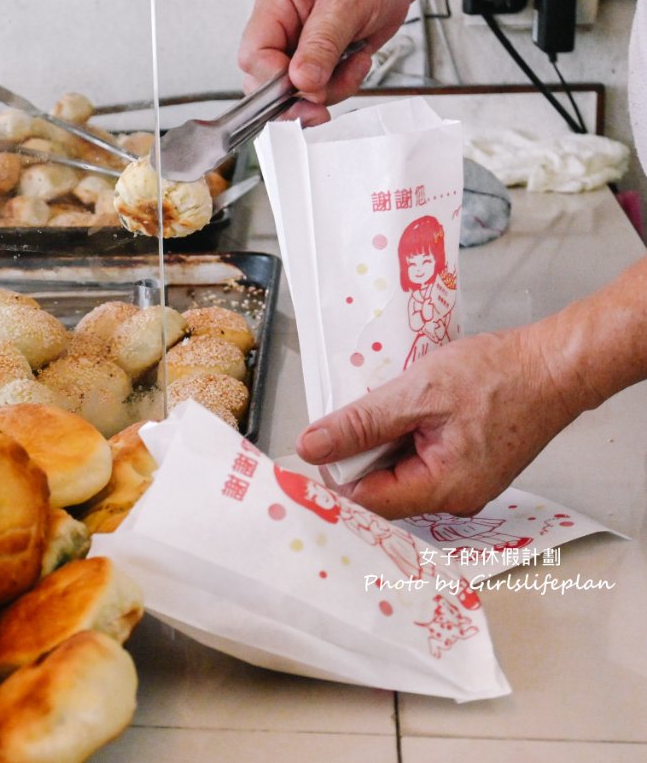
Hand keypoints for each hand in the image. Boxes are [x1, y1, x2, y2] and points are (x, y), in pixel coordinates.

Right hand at [237, 0, 420, 124]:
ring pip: (295, 94)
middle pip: (268, 83)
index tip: (302, 85)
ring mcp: (300, 51)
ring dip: (330, 90)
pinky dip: (343, 86)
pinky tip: (357, 62)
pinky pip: (320, 92)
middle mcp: (283, 32)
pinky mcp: (319, 65)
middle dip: (299, 96)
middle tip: (324, 98)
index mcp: (275, 6)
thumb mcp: (345, 3)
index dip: (274, 79)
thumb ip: (322, 43)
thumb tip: (301, 80)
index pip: (254, 55)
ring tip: (354, 63)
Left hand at [295, 328, 585, 517]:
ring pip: (397, 476)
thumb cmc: (497, 375)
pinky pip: (419, 463)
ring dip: (379, 446)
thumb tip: (311, 446)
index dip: (333, 474)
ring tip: (380, 410)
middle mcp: (454, 499)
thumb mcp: (416, 392)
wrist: (554, 365)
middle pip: (379, 492)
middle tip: (344, 420)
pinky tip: (402, 414)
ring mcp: (463, 486)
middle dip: (357, 457)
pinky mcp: (467, 469)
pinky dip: (402, 440)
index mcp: (442, 489)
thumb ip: (360, 423)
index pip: (365, 501)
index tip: (311, 448)